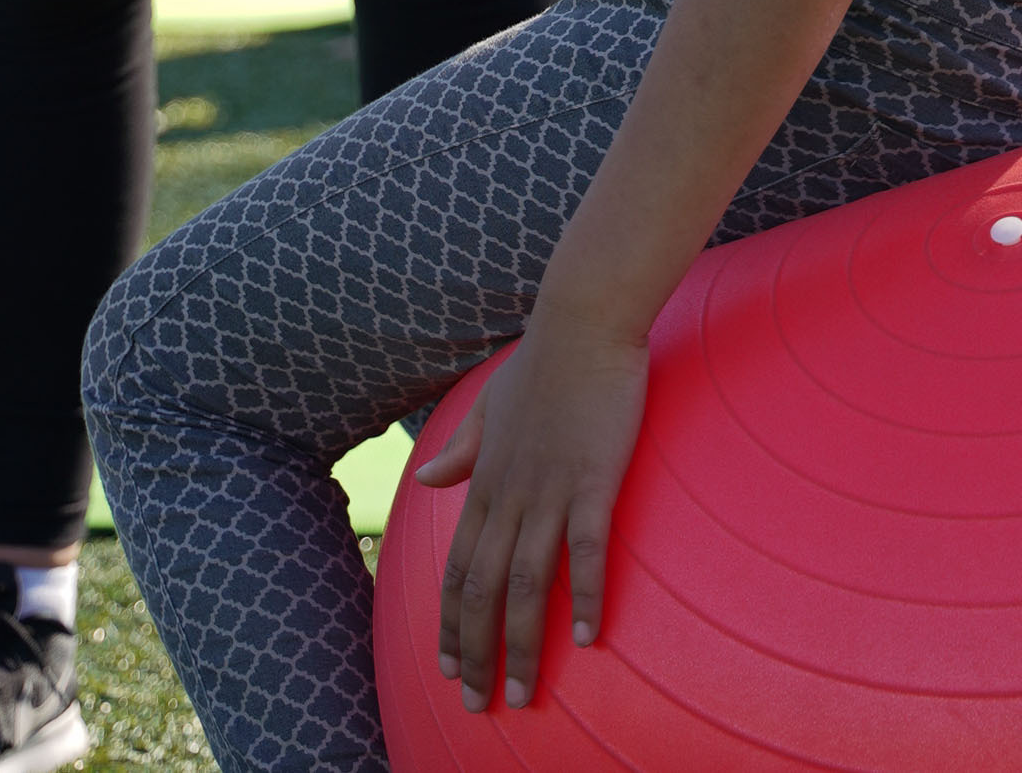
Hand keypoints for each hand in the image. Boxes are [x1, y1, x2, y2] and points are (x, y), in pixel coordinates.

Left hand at [416, 306, 648, 711]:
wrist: (584, 318)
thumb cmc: (544, 360)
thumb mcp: (491, 404)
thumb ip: (463, 449)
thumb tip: (428, 480)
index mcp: (485, 480)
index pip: (458, 567)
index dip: (451, 622)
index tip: (449, 668)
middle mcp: (509, 494)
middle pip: (484, 590)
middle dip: (478, 653)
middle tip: (478, 704)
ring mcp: (550, 489)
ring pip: (527, 584)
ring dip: (523, 644)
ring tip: (524, 693)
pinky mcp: (593, 480)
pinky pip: (586, 551)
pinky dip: (585, 596)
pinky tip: (591, 637)